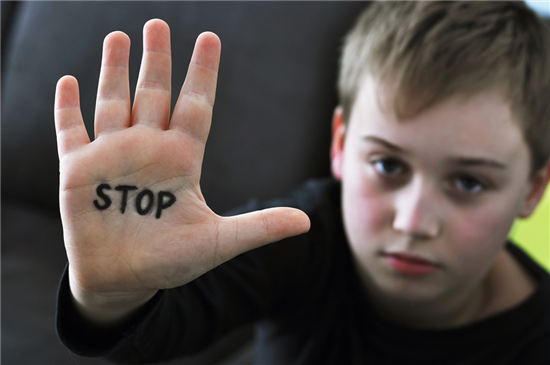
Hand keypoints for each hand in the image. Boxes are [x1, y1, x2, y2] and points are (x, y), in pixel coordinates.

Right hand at [54, 19, 309, 322]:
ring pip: (114, 101)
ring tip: (119, 37)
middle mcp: (148, 148)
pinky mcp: (78, 170)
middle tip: (158, 24)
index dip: (203, 72)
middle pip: (154, 93)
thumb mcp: (218, 242)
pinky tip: (68, 81)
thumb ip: (259, 227)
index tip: (210, 38)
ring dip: (114, 70)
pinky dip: (68, 107)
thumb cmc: (170, 261)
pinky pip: (71, 130)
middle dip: (156, 59)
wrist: (125, 282)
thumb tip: (307, 224)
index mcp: (182, 159)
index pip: (196, 105)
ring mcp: (112, 155)